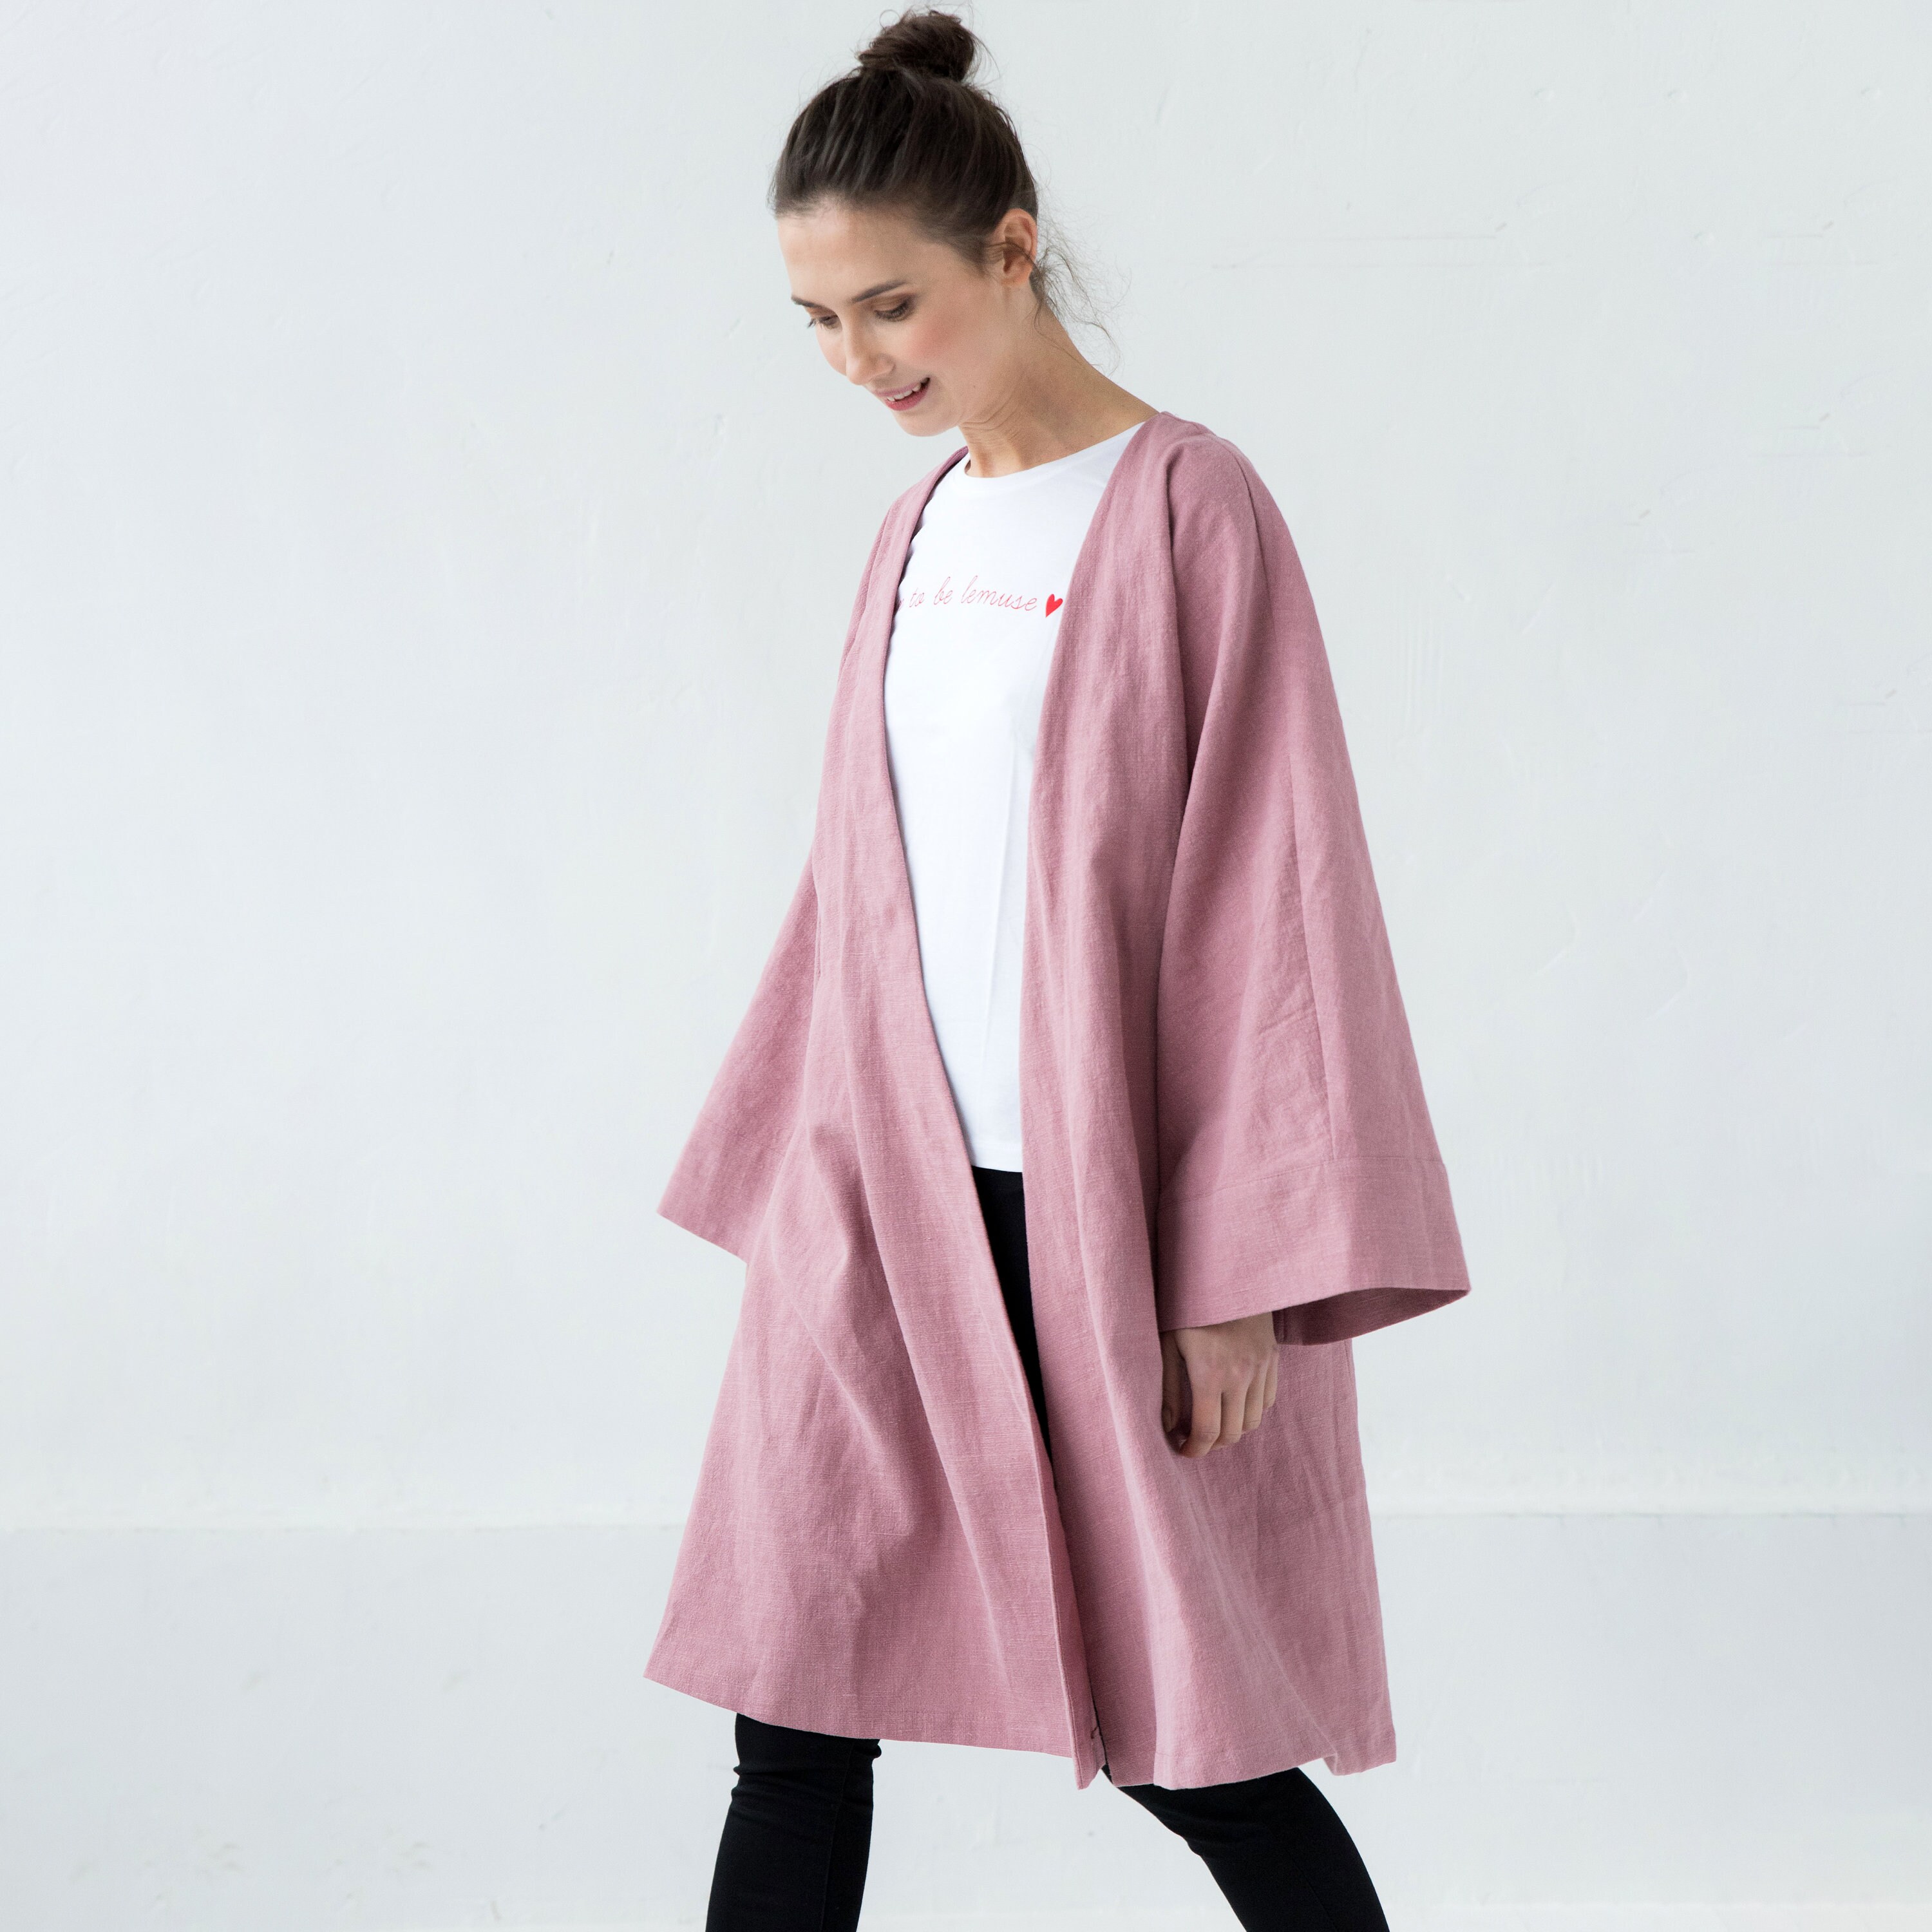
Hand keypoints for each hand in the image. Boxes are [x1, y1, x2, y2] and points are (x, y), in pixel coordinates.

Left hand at [1160, 1312, 1279, 1457]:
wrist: (1226, 1272)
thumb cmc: (1188, 1306)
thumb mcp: (1169, 1344)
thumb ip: (1169, 1389)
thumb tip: (1168, 1426)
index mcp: (1210, 1374)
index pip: (1208, 1432)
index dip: (1194, 1449)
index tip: (1182, 1449)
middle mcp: (1241, 1375)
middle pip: (1233, 1433)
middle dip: (1212, 1443)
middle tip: (1194, 1437)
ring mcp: (1261, 1366)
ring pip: (1254, 1420)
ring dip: (1233, 1428)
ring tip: (1213, 1419)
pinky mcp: (1273, 1357)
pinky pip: (1269, 1399)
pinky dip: (1252, 1409)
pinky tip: (1234, 1401)